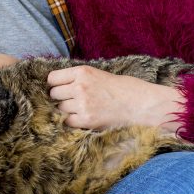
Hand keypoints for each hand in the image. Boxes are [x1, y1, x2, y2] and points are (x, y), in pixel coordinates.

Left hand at [46, 65, 183, 131]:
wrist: (141, 104)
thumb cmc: (123, 88)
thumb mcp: (98, 74)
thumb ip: (79, 78)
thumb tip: (59, 85)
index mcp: (82, 71)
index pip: (52, 78)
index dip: (54, 84)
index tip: (59, 88)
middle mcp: (80, 86)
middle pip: (54, 94)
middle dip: (60, 98)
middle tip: (72, 100)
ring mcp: (82, 104)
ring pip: (60, 109)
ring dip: (67, 111)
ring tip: (81, 109)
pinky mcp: (87, 120)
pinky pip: (68, 121)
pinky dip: (73, 122)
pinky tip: (84, 118)